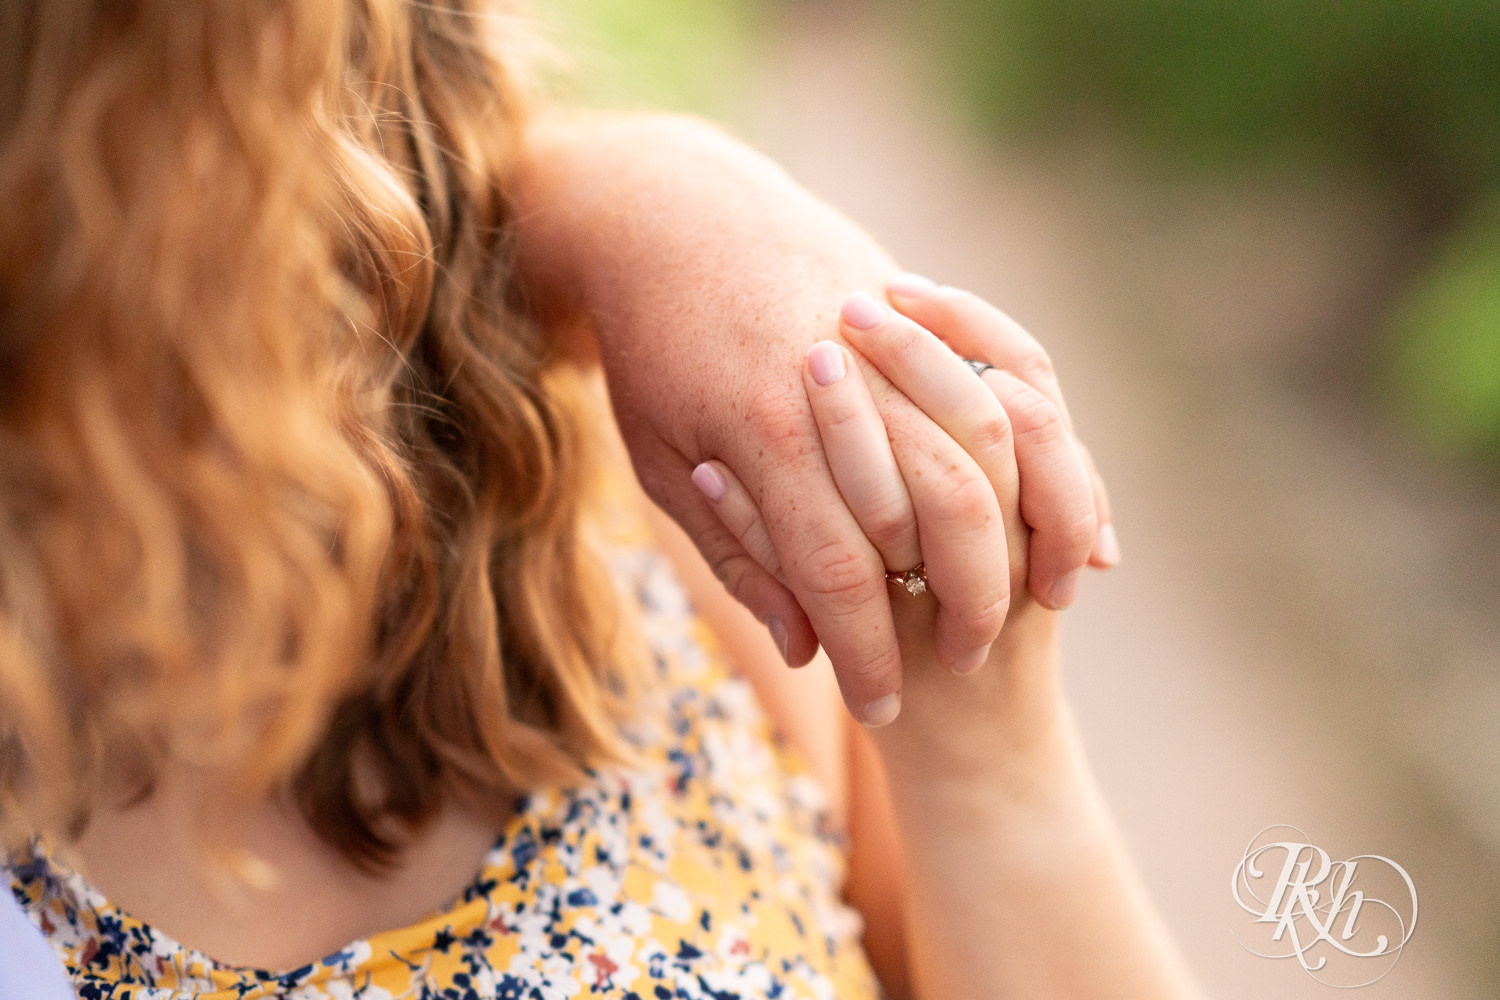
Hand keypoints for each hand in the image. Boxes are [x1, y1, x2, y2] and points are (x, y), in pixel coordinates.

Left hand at [512, 115, 1115, 724]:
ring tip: (1028, 604)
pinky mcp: (927, 313)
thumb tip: (802, 644)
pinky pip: (1018, 384)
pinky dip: (1053, 451)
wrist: (671, 214)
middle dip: (959, 610)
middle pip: (936, 517)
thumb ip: (738, 555)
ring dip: (1024, 535)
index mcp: (767, 434)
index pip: (836, 573)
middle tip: (958, 668)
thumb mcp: (661, 462)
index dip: (864, 653)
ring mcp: (894, 339)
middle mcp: (845, 387)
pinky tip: (1068, 517)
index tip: (881, 707)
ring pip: (993, 454)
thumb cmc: (651, 350)